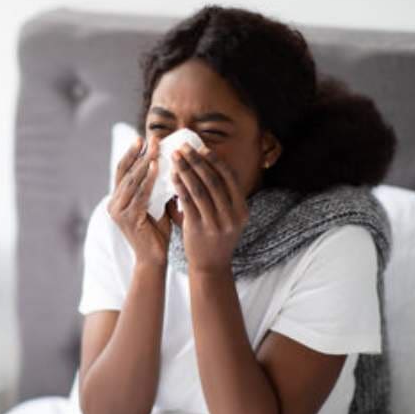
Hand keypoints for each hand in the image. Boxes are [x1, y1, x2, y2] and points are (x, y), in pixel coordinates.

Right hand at [108, 134, 171, 266]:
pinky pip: (140, 194)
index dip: (131, 153)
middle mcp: (113, 204)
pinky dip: (148, 179)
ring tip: (156, 148)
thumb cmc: (157, 233)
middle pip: (125, 172)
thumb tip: (168, 164)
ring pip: (132, 181)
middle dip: (139, 153)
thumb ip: (155, 188)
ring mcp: (118, 211)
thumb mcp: (155, 204)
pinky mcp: (128, 219)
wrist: (154, 259)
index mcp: (117, 199)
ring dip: (144, 163)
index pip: (123, 171)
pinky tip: (156, 167)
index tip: (142, 138)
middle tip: (152, 138)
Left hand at [171, 143, 248, 274]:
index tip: (201, 147)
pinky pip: (187, 202)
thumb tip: (207, 165)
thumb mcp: (228, 217)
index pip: (229, 177)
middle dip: (197, 160)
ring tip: (175, 157)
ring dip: (186, 169)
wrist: (210, 267)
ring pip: (199, 189)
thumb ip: (223, 196)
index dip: (214, 160)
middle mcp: (232, 215)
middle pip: (213, 180)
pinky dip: (179, 186)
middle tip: (184, 147)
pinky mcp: (199, 229)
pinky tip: (172, 176)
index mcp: (242, 209)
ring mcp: (216, 223)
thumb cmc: (215, 237)